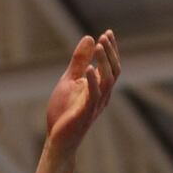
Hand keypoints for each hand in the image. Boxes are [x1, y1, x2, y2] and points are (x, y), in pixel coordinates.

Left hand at [45, 30, 120, 157]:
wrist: (58, 139)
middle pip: (113, 71)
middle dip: (110, 53)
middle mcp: (102, 95)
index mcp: (100, 87)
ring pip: (107, 81)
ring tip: (99, 46)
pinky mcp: (85, 113)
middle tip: (104, 37)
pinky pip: (93, 96)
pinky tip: (88, 70)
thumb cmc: (65, 112)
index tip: (107, 33)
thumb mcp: (69, 81)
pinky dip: (92, 82)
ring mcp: (95, 105)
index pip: (110, 66)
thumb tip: (89, 38)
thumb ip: (79, 62)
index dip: (111, 50)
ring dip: (104, 63)